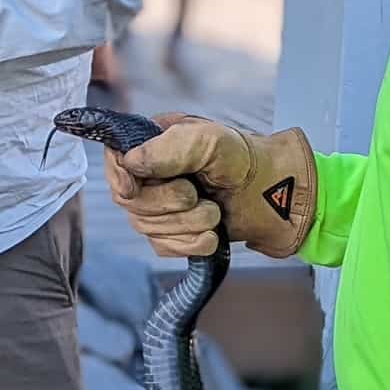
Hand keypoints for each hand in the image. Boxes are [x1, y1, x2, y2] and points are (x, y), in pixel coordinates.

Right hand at [103, 116, 317, 258]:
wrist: (273, 195)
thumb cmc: (243, 159)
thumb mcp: (209, 141)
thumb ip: (168, 148)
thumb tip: (129, 162)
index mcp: (153, 143)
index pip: (115, 161)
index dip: (120, 178)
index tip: (133, 189)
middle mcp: (150, 175)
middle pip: (130, 201)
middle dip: (167, 205)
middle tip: (198, 195)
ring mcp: (159, 206)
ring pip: (146, 228)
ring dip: (186, 225)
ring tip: (214, 212)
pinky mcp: (172, 234)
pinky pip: (163, 248)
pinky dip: (190, 244)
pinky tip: (212, 235)